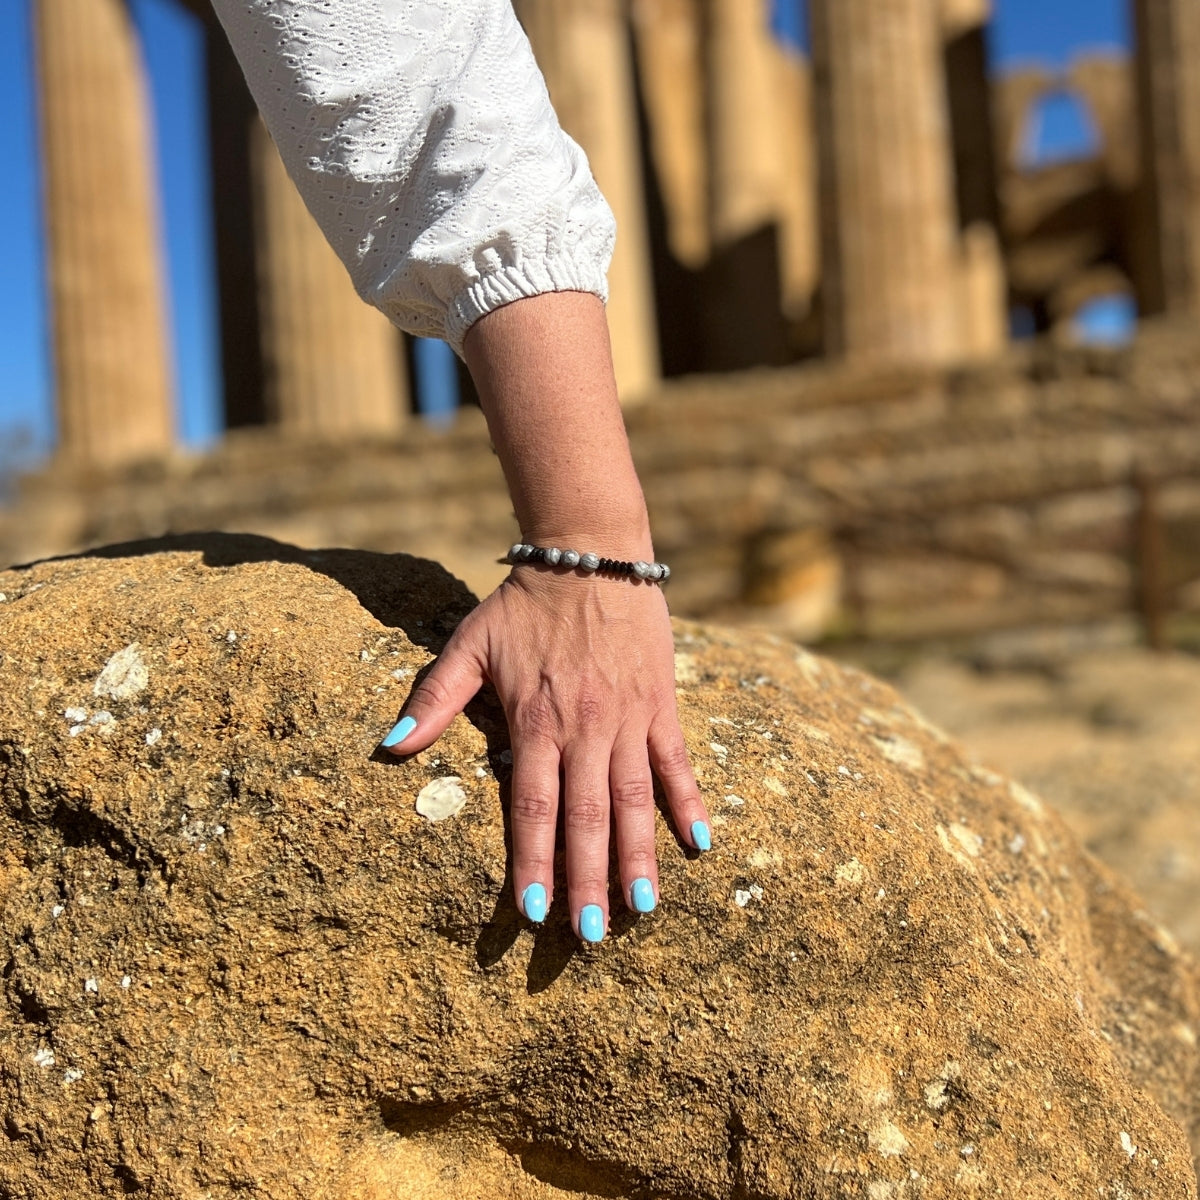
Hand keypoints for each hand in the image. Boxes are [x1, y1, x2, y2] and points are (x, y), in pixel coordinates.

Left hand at [381, 565, 710, 941]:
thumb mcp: (469, 644)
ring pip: (635, 799)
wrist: (589, 553)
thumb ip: (433, 699)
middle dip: (588, 879)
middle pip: (587, 816)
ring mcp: (628, 718)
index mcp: (535, 721)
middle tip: (591, 937)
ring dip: (638, 856)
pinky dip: (688, 802)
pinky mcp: (660, 703)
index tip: (531, 913)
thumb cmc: (523, 604)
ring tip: (642, 910)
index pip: (531, 806)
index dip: (532, 861)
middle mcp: (585, 728)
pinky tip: (699, 845)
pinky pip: (676, 761)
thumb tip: (389, 747)